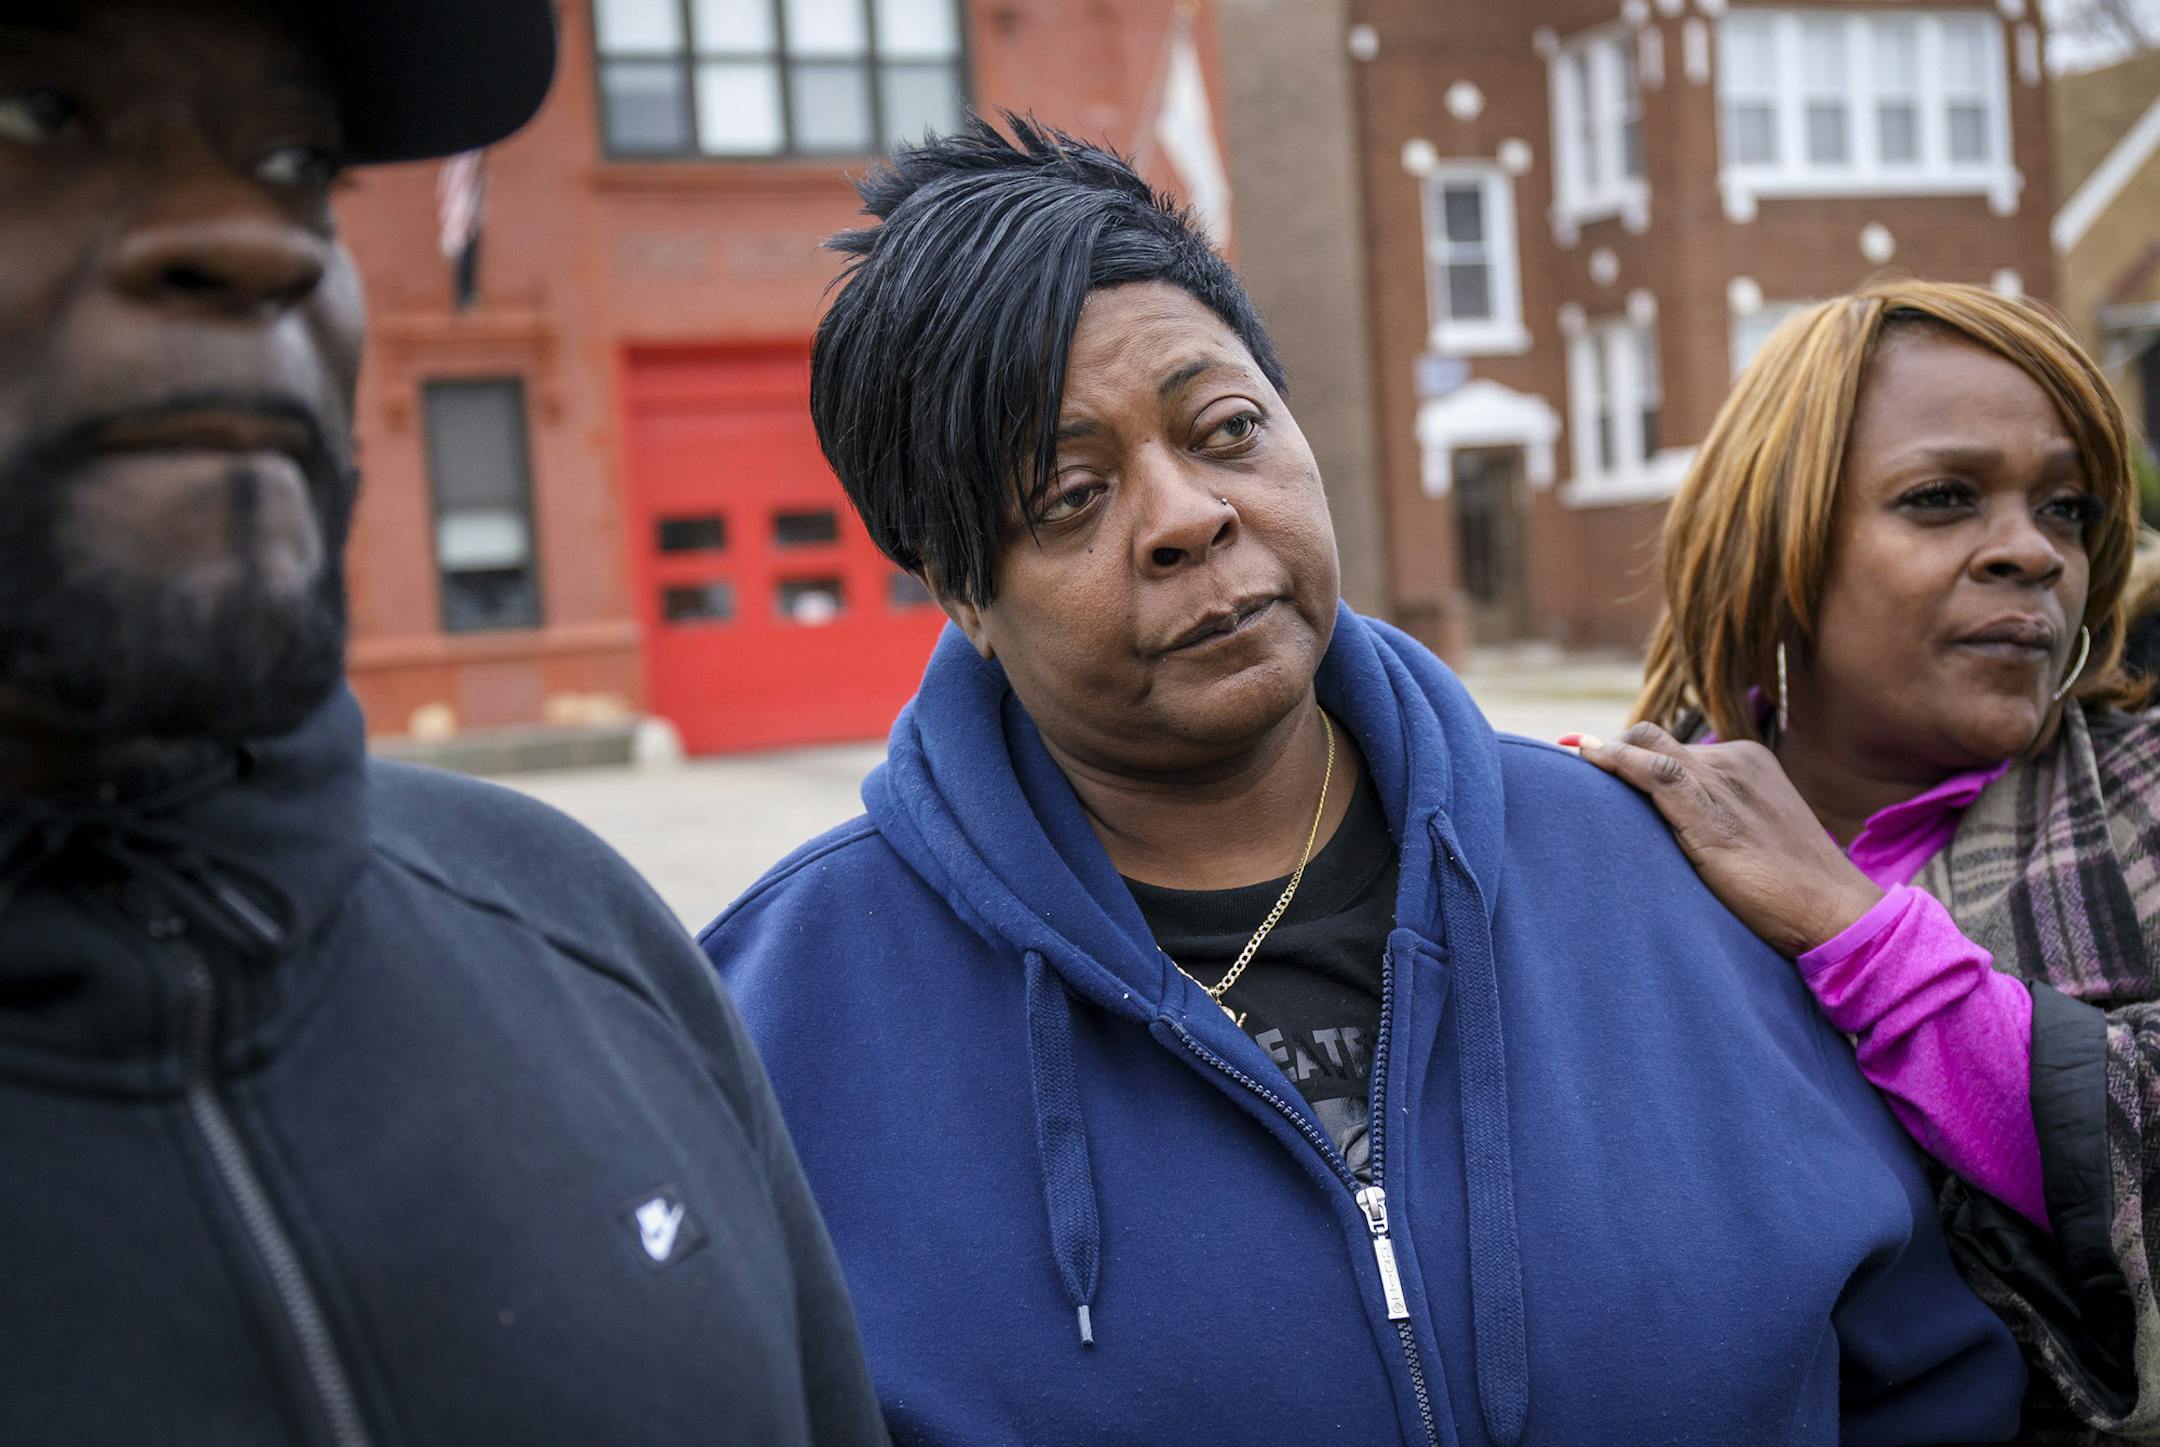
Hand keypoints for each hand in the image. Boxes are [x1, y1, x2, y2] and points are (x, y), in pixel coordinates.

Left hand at [1561, 723, 1883, 958]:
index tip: (1594, 765)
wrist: (1832, 910)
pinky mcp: (1711, 813)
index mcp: (1748, 760)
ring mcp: (1723, 783)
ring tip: (1565, 765)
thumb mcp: (1752, 836)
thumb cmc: (1792, 887)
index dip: (1630, 754)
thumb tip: (1667, 826)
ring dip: (1603, 755)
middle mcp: (1734, 761)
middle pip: (1653, 737)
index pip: (1674, 745)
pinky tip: (1586, 760)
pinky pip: (1653, 772)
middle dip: (1612, 750)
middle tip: (1576, 772)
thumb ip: (1715, 818)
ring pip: (1647, 748)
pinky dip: (1615, 762)